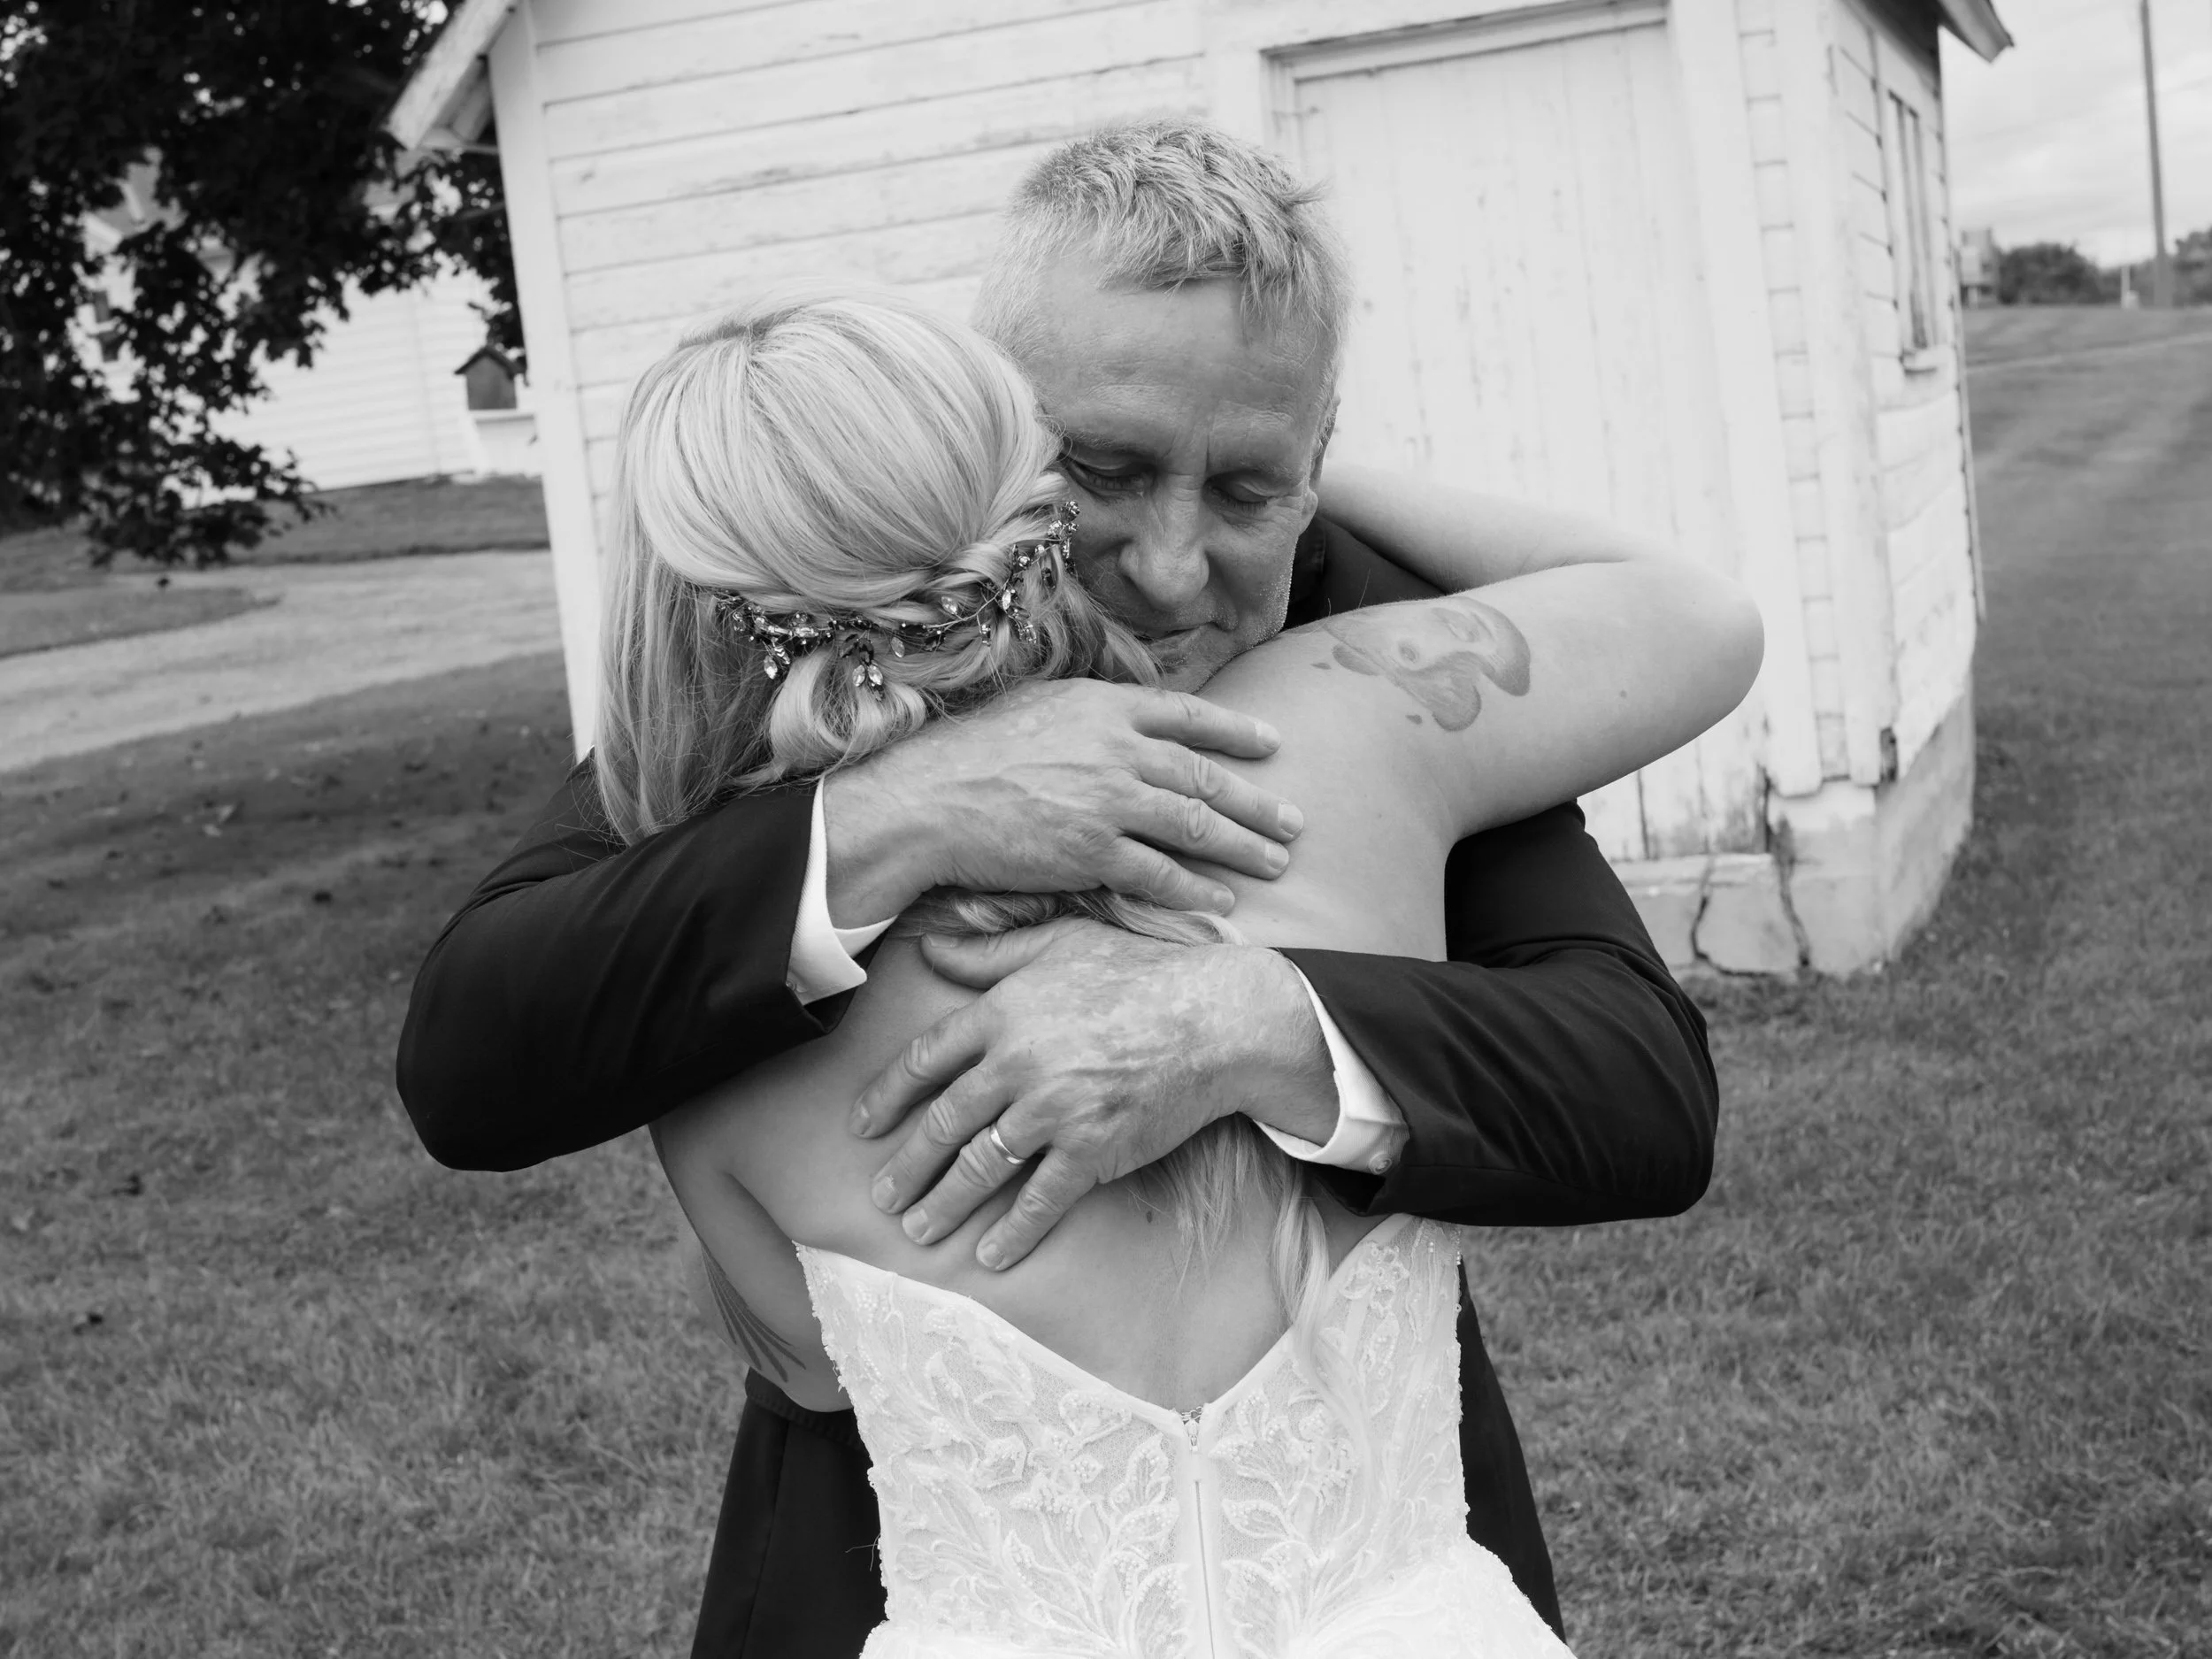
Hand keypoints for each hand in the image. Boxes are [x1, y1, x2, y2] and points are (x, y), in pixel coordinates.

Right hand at [820, 681, 1302, 926]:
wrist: (927, 799)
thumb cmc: (971, 754)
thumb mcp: (1037, 706)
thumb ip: (1091, 714)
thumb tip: (1125, 720)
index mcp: (1104, 706)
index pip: (1188, 715)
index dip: (1235, 730)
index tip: (1271, 744)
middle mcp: (1117, 749)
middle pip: (1205, 776)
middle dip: (1257, 801)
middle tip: (1294, 821)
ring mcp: (1109, 801)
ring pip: (1196, 825)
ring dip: (1244, 846)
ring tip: (1275, 862)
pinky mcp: (1093, 852)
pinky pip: (1161, 873)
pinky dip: (1197, 888)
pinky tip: (1222, 898)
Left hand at [851, 919, 1334, 1268]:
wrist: (1215, 1020)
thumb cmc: (1141, 973)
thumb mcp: (1060, 943)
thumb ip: (991, 952)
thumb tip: (931, 950)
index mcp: (1002, 1013)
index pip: (925, 1061)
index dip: (886, 1096)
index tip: (862, 1125)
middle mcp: (1017, 1064)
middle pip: (942, 1124)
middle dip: (906, 1166)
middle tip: (880, 1196)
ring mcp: (1052, 1111)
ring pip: (979, 1167)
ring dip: (943, 1205)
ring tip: (918, 1229)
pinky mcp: (1092, 1150)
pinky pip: (1040, 1200)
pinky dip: (1011, 1232)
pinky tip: (988, 1254)